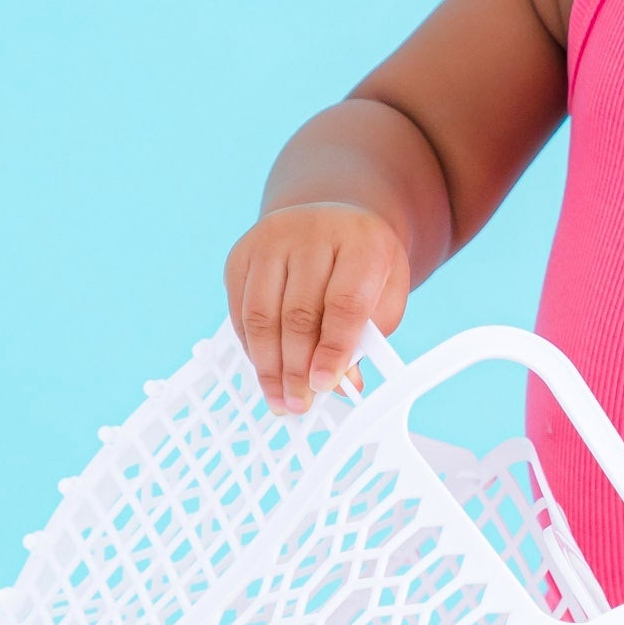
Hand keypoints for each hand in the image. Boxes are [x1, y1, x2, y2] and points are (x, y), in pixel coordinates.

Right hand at [224, 202, 409, 412]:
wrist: (335, 219)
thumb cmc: (365, 268)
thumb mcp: (384, 298)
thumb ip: (366, 339)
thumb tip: (339, 385)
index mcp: (361, 243)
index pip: (344, 302)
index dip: (333, 349)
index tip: (324, 386)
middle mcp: (313, 232)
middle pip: (298, 312)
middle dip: (296, 368)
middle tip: (299, 404)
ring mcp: (272, 238)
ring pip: (262, 314)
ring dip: (268, 365)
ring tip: (279, 399)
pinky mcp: (242, 252)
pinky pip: (239, 309)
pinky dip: (251, 347)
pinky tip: (265, 371)